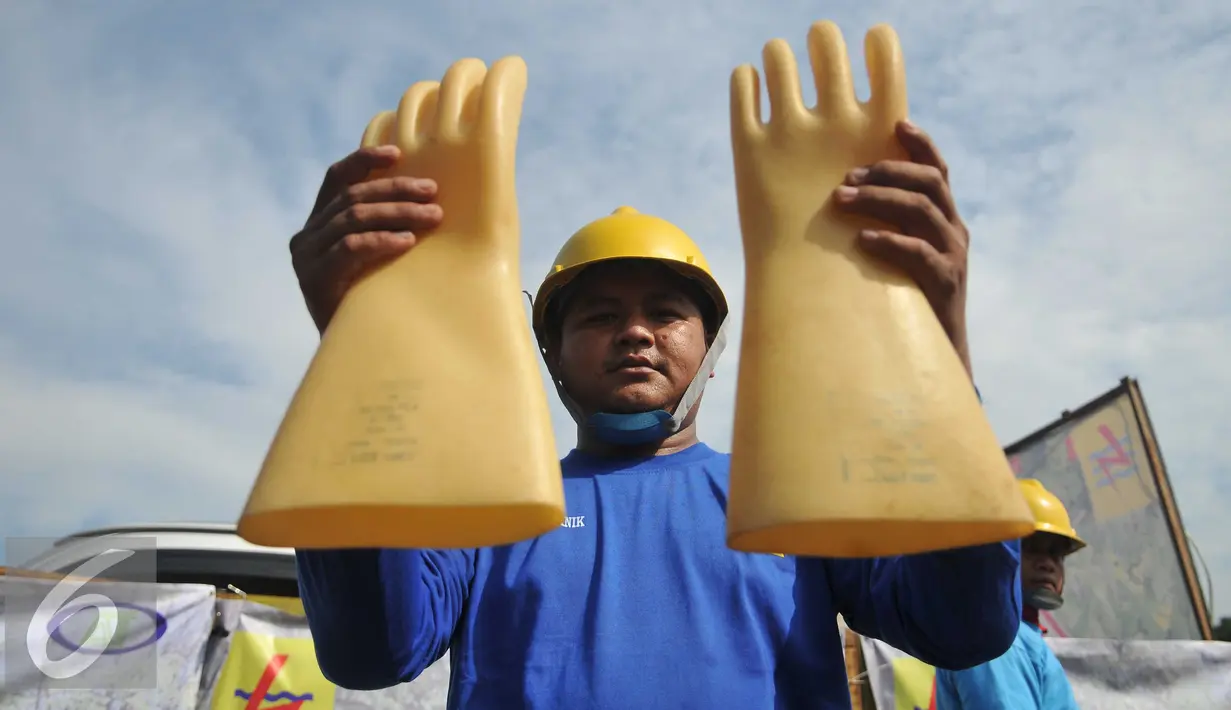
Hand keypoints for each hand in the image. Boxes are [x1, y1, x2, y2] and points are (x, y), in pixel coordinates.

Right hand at [289, 145, 443, 332]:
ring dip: (397, 213)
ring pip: (354, 219)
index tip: (398, 153)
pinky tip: (407, 241)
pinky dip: (381, 241)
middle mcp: (306, 237)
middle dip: (395, 190)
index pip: (336, 179)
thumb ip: (380, 228)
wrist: (349, 355)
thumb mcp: (371, 259)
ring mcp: (306, 258)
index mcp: (317, 225)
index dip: (364, 160)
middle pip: (353, 197)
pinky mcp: (313, 280)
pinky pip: (350, 249)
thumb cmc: (370, 304)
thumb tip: (426, 198)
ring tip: (432, 216)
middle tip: (433, 193)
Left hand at [832, 120, 971, 373]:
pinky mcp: (946, 283)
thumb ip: (883, 227)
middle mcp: (954, 231)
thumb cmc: (903, 299)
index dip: (921, 144)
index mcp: (944, 219)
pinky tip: (864, 240)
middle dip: (888, 171)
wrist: (935, 353)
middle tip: (848, 178)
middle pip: (930, 182)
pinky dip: (891, 241)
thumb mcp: (897, 255)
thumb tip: (834, 200)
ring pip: (924, 210)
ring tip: (844, 201)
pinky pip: (921, 253)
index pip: (937, 170)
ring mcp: (953, 256)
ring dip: (881, 199)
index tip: (897, 123)